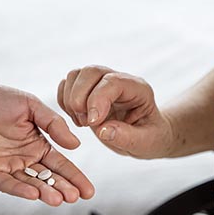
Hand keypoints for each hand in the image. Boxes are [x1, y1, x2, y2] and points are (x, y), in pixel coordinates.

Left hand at [0, 75, 94, 205]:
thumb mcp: (30, 105)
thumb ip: (53, 123)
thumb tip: (76, 145)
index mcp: (38, 144)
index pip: (61, 164)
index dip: (75, 177)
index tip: (89, 191)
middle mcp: (25, 159)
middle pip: (49, 178)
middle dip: (63, 188)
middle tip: (75, 197)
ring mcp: (8, 166)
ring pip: (30, 183)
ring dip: (45, 192)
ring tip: (59, 199)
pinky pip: (7, 183)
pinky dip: (20, 189)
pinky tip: (34, 194)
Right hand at [58, 66, 174, 158]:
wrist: (145, 135)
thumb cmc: (149, 137)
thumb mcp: (145, 142)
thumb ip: (126, 136)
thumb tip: (103, 130)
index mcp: (137, 89)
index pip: (112, 82)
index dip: (97, 100)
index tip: (92, 123)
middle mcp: (117, 80)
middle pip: (90, 72)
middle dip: (80, 99)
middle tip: (86, 124)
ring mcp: (100, 83)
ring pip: (75, 76)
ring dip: (70, 101)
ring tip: (83, 123)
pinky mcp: (87, 90)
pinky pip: (66, 85)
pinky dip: (64, 102)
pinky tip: (77, 118)